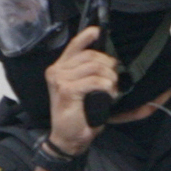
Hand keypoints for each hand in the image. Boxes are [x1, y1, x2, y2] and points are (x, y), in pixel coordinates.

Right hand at [44, 25, 119, 155]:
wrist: (68, 138)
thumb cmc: (78, 115)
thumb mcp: (84, 89)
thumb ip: (90, 72)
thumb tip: (111, 59)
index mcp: (60, 68)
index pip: (75, 45)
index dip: (88, 35)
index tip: (100, 32)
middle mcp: (57, 70)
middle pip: (90, 55)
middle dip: (108, 65)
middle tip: (114, 79)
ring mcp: (60, 79)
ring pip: (94, 67)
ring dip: (109, 78)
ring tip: (111, 89)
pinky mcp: (67, 89)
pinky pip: (94, 80)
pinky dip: (106, 87)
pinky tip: (109, 94)